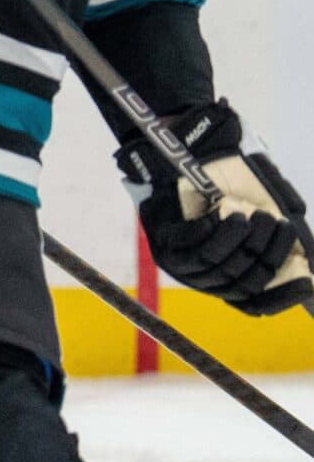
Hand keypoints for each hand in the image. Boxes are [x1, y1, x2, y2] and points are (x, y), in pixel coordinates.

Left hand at [118, 100, 313, 314]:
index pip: (254, 304)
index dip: (282, 297)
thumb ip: (285, 245)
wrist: (193, 158)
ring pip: (218, 265)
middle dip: (267, 251)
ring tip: (252, 213)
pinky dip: (213, 229)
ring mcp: (182, 264)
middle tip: (274, 220)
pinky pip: (192, 247)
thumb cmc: (234, 189)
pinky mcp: (163, 244)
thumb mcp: (268, 217)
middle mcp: (206, 278)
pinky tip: (221, 211)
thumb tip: (309, 275)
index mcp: (231, 278)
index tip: (308, 282)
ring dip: (242, 238)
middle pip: (243, 282)